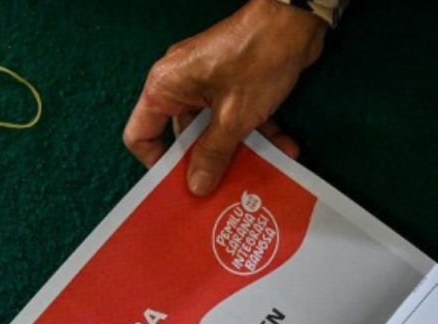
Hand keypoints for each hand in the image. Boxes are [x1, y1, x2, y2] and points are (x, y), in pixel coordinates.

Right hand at [123, 0, 326, 194]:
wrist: (296, 18)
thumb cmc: (256, 60)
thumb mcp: (234, 116)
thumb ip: (213, 154)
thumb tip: (196, 188)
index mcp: (165, 88)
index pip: (140, 134)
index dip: (155, 162)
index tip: (177, 184)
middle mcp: (180, 84)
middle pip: (183, 136)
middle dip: (206, 162)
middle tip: (222, 189)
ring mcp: (207, 83)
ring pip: (215, 129)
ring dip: (240, 149)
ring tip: (262, 172)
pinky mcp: (233, 82)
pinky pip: (236, 114)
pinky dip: (257, 131)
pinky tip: (284, 147)